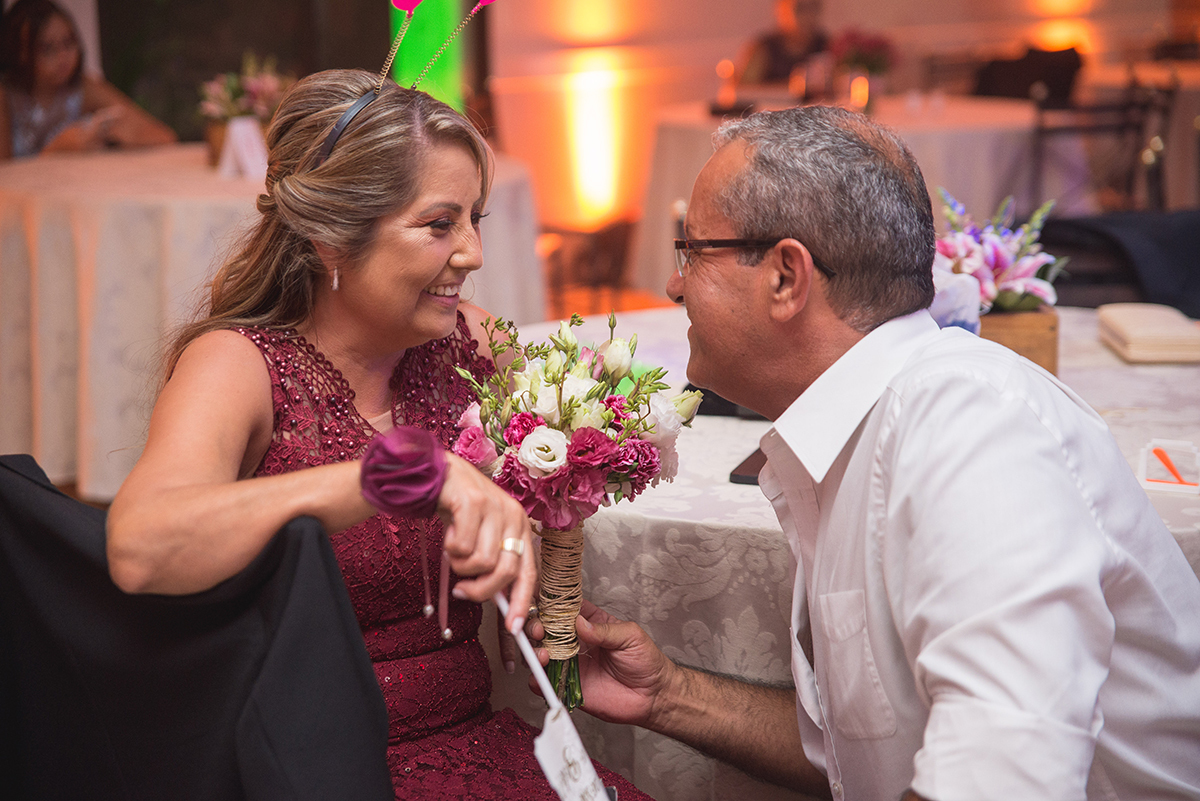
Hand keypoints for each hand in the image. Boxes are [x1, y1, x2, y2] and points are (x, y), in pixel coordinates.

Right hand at [437, 452, 534, 633]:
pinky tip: (448, 532)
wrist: (438, 472)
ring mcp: (495, 507)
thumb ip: (492, 562)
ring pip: (482, 562)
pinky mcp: (474, 501)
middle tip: (462, 589)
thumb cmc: (460, 508)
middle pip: (505, 572)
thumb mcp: (482, 535)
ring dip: (461, 565)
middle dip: (480, 590)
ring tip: (454, 549)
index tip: (513, 628)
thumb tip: (496, 600)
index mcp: (521, 527)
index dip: (522, 603)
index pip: (529, 572)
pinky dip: (450, 548)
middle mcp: (513, 516)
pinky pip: (462, 547)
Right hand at [531, 600, 674, 727]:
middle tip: (540, 632)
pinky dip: (538, 680)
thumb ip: (604, 630)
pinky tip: (541, 677)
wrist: (653, 695)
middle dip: (536, 627)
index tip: (542, 605)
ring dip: (535, 652)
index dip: (550, 605)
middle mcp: (575, 641)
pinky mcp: (570, 686)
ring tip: (544, 655)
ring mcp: (570, 663)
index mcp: (589, 622)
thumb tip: (579, 623)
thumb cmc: (646, 660)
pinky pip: (547, 683)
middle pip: (545, 629)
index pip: (563, 608)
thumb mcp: (630, 636)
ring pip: (541, 654)